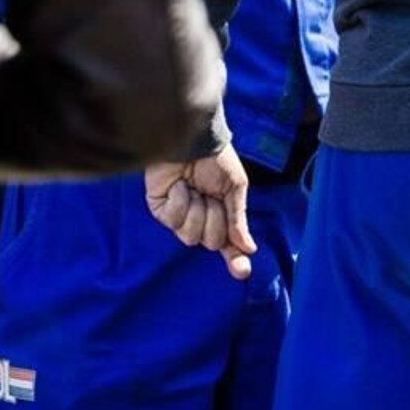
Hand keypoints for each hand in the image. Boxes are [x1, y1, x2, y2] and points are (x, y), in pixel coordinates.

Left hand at [145, 146, 254, 280]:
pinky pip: (172, 221)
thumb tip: (249, 248)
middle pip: (210, 242)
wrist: (191, 138)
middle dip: (214, 218)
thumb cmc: (216, 158)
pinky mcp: (160, 208)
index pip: (228, 243)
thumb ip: (238, 220)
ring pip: (190, 236)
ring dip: (196, 210)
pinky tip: (178, 186)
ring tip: (193, 188)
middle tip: (210, 195)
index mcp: (221, 212)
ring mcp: (179, 214)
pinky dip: (179, 202)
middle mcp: (201, 216)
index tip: (242, 271)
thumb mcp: (235, 186)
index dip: (235, 258)